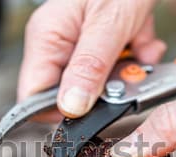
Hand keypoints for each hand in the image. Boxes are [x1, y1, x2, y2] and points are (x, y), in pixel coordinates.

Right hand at [18, 0, 165, 120]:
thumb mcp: (108, 24)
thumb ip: (89, 68)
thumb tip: (71, 108)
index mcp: (47, 38)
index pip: (32, 96)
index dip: (59, 112)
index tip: (90, 111)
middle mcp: (59, 43)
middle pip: (70, 93)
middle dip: (103, 90)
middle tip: (126, 72)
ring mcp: (80, 44)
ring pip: (97, 83)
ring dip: (125, 72)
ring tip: (139, 47)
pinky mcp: (100, 44)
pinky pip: (115, 67)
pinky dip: (135, 58)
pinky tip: (142, 40)